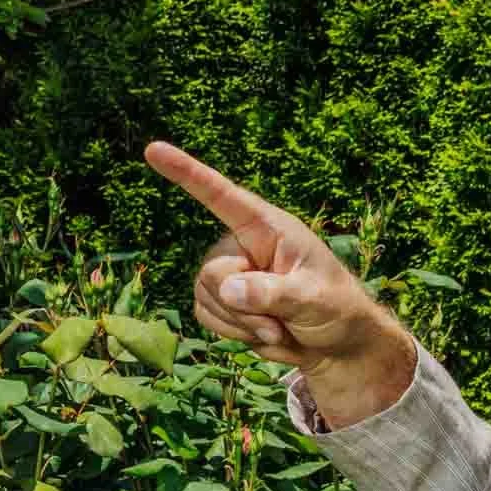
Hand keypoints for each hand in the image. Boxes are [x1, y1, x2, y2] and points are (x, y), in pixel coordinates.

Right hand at [143, 142, 416, 428]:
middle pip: (212, 274)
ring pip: (205, 298)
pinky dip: (235, 334)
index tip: (154, 149)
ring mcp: (227, 271)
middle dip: (245, 310)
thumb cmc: (336, 307)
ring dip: (243, 326)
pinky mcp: (220, 299)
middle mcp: (241, 243)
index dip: (187, 173)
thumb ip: (274, 292)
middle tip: (282, 324)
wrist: (337, 341)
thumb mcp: (314, 299)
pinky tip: (264, 333)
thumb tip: (229, 287)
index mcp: (268, 227)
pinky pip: (206, 316)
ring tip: (280, 328)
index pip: (222, 196)